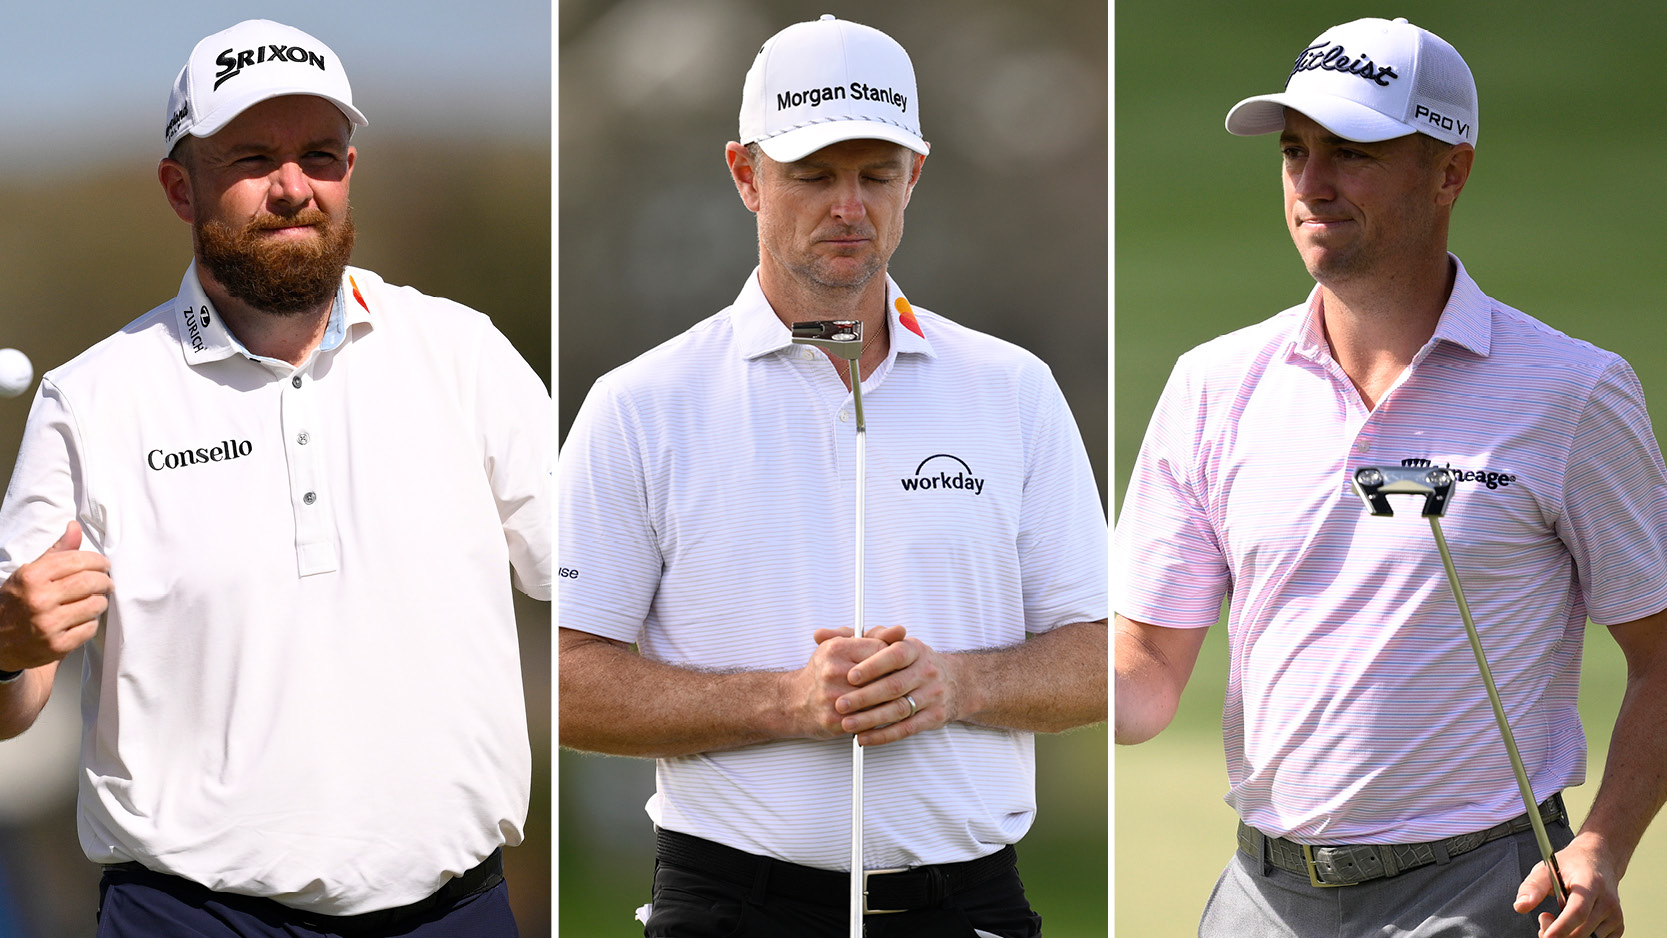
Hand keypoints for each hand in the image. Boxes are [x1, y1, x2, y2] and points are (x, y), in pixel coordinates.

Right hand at [0, 522, 111, 671]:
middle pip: (90, 582)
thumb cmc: (17, 602)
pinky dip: (92, 622)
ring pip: (94, 605)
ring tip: (97, 599)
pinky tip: (84, 618)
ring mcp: (48, 625)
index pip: (78, 561)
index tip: (103, 564)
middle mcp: (39, 600)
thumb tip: (75, 527)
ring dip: (101, 601)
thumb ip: (56, 552)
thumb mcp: (29, 574)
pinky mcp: (57, 646)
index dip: (97, 561)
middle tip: (107, 582)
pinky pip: (90, 629)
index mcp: (31, 577)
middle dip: (105, 580)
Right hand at [784, 626, 898, 739]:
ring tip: (888, 698)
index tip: (893, 664)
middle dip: (893, 681)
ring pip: (879, 700)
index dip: (892, 658)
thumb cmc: (825, 671)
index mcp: (836, 649)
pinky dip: (877, 718)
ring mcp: (833, 697)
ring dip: (888, 701)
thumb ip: (873, 636)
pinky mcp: (835, 720)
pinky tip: (876, 713)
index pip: (881, 650)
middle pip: (883, 675)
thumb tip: (901, 630)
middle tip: (897, 682)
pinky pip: (869, 720)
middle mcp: (832, 671)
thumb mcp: (843, 646)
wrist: (795, 702)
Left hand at [821, 625, 963, 746]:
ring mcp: (933, 694)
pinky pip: (907, 729)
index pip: (895, 655)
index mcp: (914, 649)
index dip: (873, 666)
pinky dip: (884, 735)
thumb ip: (853, 638)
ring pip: (899, 710)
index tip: (850, 676)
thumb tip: (819, 634)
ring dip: (871, 719)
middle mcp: (926, 670)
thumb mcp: (887, 644)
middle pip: (895, 686)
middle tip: (840, 704)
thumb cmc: (908, 663)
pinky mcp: (934, 717)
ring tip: (847, 725)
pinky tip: (864, 738)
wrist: (952, 683)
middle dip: (865, 697)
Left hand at [1515, 831, 1621, 937]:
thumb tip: (1520, 907)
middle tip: (1543, 918)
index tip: (1546, 937)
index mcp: (1591, 883)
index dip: (1561, 927)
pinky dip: (1580, 937)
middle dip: (1557, 933)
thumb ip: (1532, 887)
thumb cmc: (1570, 865)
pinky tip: (1572, 924)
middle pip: (1581, 931)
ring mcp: (1615, 915)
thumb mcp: (1547, 868)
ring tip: (1557, 917)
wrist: (1599, 859)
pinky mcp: (1618, 925)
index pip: (1577, 911)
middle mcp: (1608, 901)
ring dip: (1568, 935)